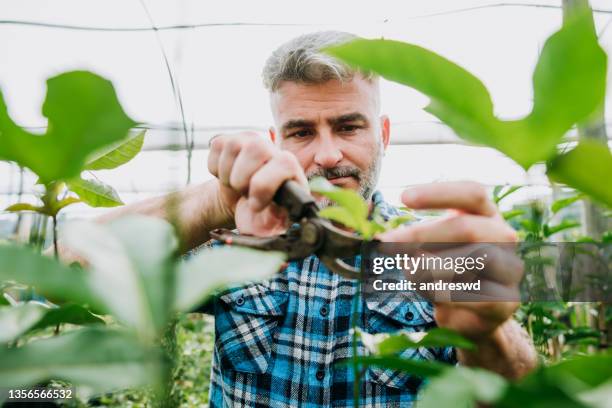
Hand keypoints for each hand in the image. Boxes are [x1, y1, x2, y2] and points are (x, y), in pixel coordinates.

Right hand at [207, 132, 307, 235]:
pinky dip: (215, 168)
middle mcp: (273, 150)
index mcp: (290, 169)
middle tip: (245, 193)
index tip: (255, 205)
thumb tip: (272, 221)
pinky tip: (227, 176)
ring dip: (228, 175)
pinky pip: (216, 147)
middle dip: (242, 179)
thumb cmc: (259, 215)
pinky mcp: (229, 139)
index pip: (284, 163)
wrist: (240, 204)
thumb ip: (273, 225)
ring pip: (233, 146)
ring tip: (238, 186)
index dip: (265, 185)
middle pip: (255, 148)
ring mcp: (250, 141)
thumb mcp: (268, 226)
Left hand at [377, 181, 521, 339]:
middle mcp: (505, 237)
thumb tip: (389, 240)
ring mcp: (511, 269)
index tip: (403, 197)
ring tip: (409, 273)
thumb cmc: (447, 268)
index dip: (439, 193)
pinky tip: (428, 293)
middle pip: (467, 227)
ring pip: (471, 261)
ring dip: (430, 268)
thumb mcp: (432, 245)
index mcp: (487, 214)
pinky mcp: (507, 301)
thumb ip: (417, 238)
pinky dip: (442, 293)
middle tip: (387, 243)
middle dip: (421, 235)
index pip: (473, 193)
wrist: (472, 314)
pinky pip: (471, 295)